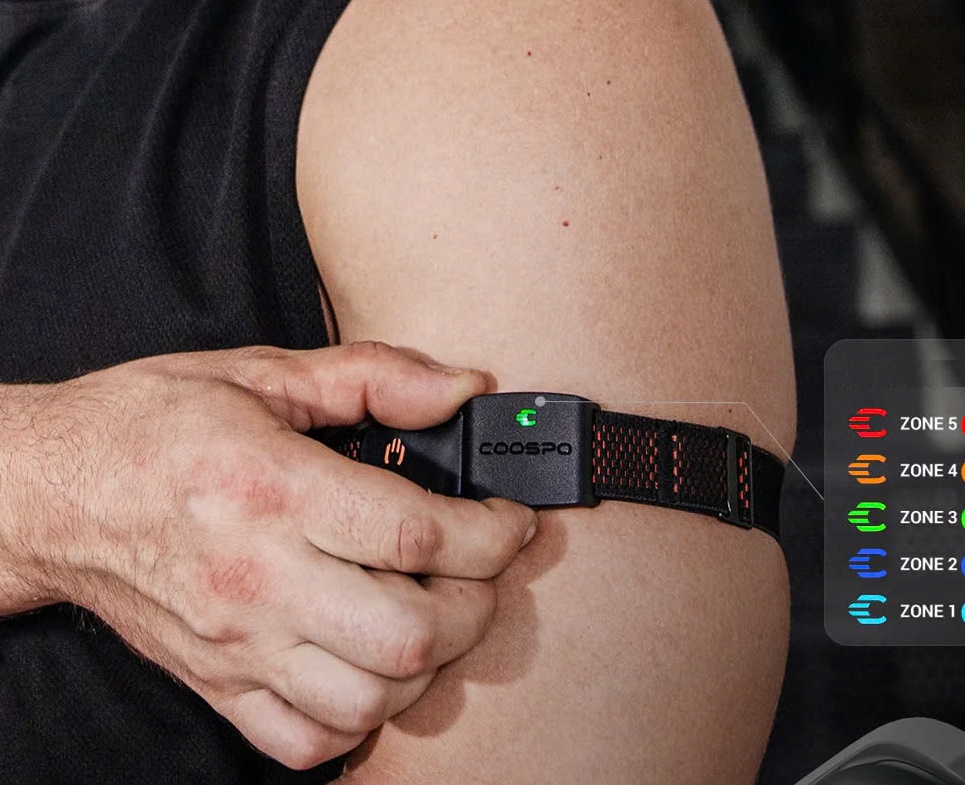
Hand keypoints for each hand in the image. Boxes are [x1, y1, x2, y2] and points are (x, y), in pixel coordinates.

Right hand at [8, 342, 537, 768]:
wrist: (50, 492)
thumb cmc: (150, 426)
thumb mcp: (262, 373)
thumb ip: (374, 375)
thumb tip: (464, 388)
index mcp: (274, 489)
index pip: (415, 532)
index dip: (491, 531)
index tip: (510, 520)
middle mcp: (259, 577)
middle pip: (410, 631)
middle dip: (477, 603)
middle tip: (480, 567)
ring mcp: (239, 644)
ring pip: (369, 697)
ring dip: (429, 661)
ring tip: (431, 610)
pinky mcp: (219, 683)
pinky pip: (307, 741)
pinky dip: (360, 717)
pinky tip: (368, 662)